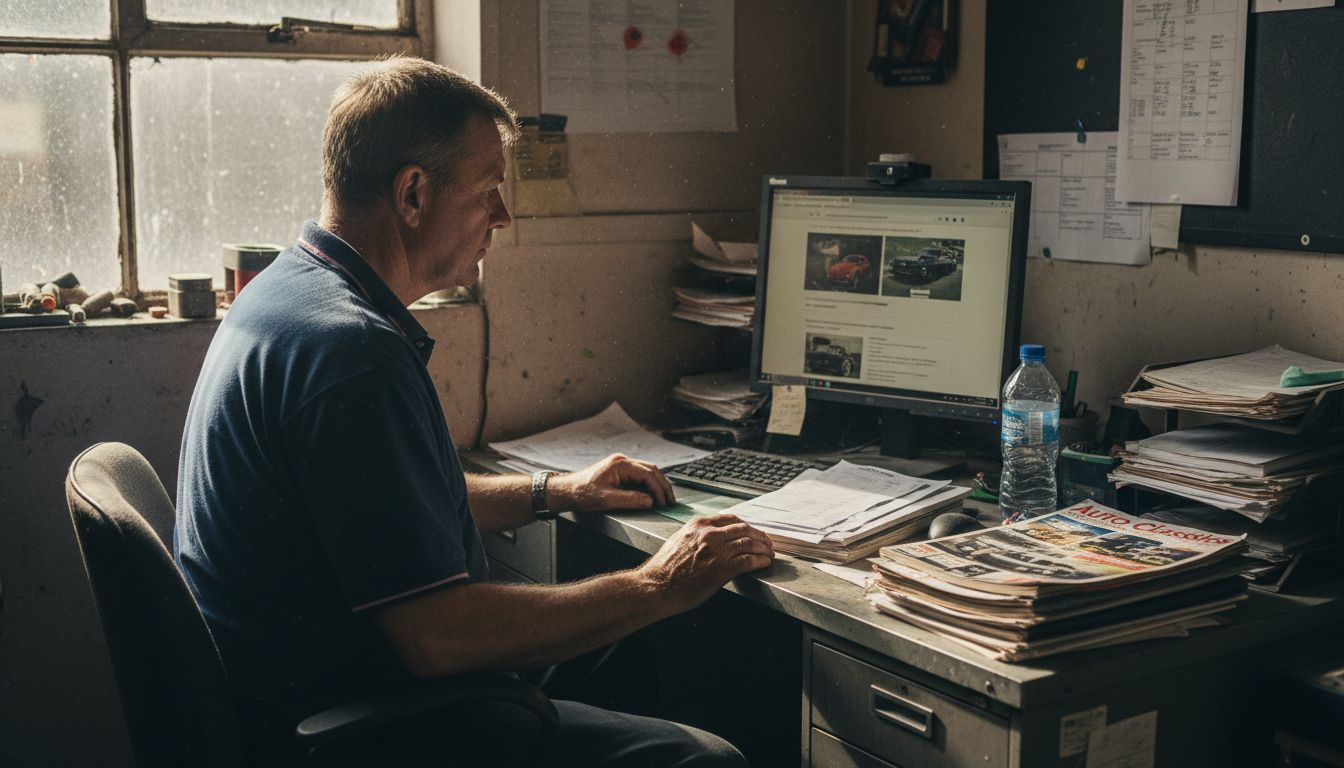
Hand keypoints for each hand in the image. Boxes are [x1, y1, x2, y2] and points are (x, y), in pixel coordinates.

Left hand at [549, 453, 675, 512]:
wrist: (566, 491)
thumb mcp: (606, 499)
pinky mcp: (619, 472)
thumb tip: (650, 501)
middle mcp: (622, 461)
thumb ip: (630, 500)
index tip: (663, 502)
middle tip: (670, 501)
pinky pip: (639, 476)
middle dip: (662, 486)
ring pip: (646, 472)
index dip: (658, 489)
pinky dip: (648, 486)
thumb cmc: (582, 493)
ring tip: (664, 499)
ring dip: (657, 485)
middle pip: (651, 470)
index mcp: (620, 464)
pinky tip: (652, 496)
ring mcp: (621, 466)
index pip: (647, 474)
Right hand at [637, 513, 774, 613]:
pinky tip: (764, 564)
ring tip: (769, 554)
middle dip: (759, 536)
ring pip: (749, 543)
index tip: (753, 532)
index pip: (730, 519)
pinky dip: (760, 561)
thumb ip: (696, 536)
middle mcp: (709, 534)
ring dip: (763, 548)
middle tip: (767, 543)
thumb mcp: (679, 541)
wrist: (656, 586)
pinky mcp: (721, 569)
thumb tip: (711, 539)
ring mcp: (716, 551)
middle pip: (744, 529)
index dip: (746, 526)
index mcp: (698, 525)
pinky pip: (749, 560)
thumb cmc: (664, 569)